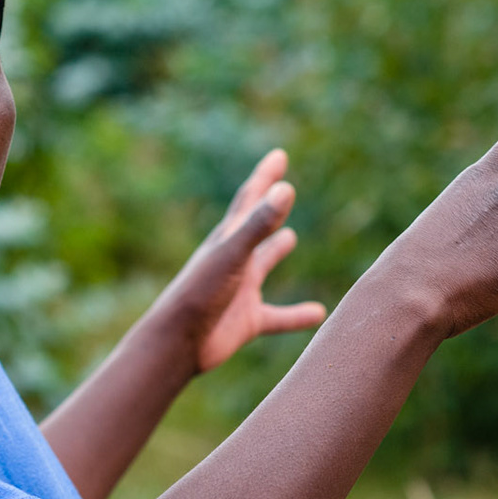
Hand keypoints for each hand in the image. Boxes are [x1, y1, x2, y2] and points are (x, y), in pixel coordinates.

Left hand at [152, 149, 327, 374]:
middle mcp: (234, 261)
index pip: (250, 200)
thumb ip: (259, 225)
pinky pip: (279, 317)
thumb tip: (285, 189)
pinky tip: (319, 314)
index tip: (279, 156)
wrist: (177, 342)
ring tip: (290, 238)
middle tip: (283, 189)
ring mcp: (240, 290)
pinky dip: (298, 315)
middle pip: (256, 227)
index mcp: (227, 239)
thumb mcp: (234, 255)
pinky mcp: (247, 320)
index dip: (265, 177)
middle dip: (269, 207)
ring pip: (263, 265)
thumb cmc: (200, 294)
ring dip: (275, 252)